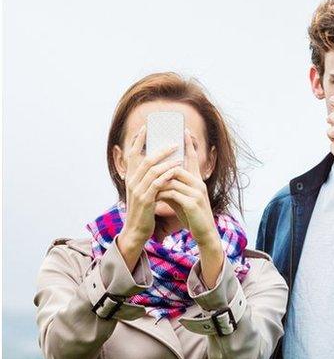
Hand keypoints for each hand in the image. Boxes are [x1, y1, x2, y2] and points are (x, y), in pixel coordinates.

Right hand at [117, 125, 180, 270]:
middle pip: (144, 159)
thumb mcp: (144, 192)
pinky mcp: (145, 200)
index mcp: (131, 178)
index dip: (138, 140)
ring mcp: (137, 190)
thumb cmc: (144, 211)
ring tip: (178, 154)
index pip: (133, 154)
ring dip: (165, 160)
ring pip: (151, 169)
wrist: (137, 231)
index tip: (146, 127)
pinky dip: (167, 175)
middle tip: (172, 141)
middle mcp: (132, 181)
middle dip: (158, 148)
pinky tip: (177, 170)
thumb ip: (148, 179)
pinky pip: (157, 184)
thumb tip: (158, 165)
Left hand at [156, 130, 223, 287]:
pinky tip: (153, 196)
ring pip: (172, 179)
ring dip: (158, 181)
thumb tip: (160, 178)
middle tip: (149, 158)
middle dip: (163, 163)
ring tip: (147, 183)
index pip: (193, 158)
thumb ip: (172, 186)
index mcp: (197, 180)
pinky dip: (161, 193)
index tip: (185, 130)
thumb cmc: (192, 216)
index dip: (190, 144)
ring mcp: (197, 192)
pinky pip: (172, 192)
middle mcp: (199, 183)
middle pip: (178, 167)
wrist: (204, 233)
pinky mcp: (193, 203)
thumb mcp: (182, 198)